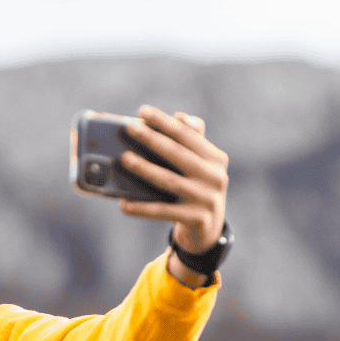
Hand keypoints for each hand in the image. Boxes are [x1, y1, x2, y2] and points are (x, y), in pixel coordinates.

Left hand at [117, 105, 229, 253]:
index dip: (164, 122)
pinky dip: (142, 208)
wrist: (208, 228)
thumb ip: (192, 140)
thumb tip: (180, 116)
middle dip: (152, 139)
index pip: (187, 135)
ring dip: (144, 168)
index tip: (142, 111)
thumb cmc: (197, 188)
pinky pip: (163, 211)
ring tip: (124, 159)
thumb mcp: (201, 165)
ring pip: (169, 180)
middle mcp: (215, 176)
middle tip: (130, 128)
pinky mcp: (195, 218)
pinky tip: (123, 204)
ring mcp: (206, 198)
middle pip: (178, 154)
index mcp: (216, 158)